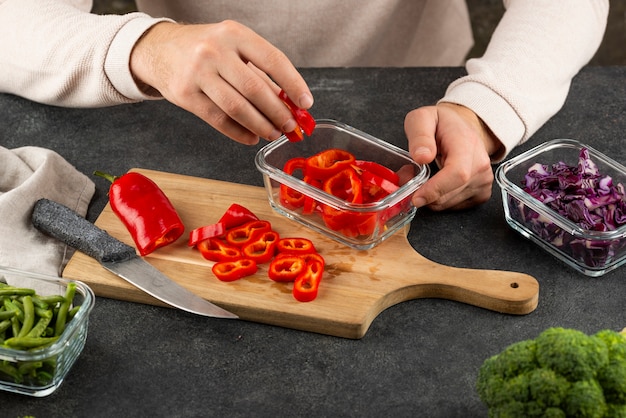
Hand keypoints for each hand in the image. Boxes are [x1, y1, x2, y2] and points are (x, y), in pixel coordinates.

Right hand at [130, 20, 313, 144]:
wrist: (159, 49)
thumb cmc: (206, 50)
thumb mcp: (234, 48)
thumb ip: (262, 73)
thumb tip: (291, 103)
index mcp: (235, 34)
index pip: (273, 60)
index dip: (293, 84)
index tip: (306, 103)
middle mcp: (215, 50)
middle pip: (255, 88)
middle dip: (278, 112)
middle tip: (291, 126)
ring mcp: (197, 72)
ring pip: (237, 107)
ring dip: (260, 125)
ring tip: (273, 133)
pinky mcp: (185, 94)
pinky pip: (218, 119)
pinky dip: (239, 132)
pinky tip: (251, 137)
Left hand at [405, 103, 502, 210]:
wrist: (464, 127)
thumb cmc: (441, 124)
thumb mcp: (423, 118)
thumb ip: (420, 135)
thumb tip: (422, 157)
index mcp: (467, 144)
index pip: (457, 173)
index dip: (435, 189)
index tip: (416, 197)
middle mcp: (481, 165)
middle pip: (450, 193)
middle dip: (424, 194)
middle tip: (408, 179)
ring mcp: (484, 181)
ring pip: (449, 204)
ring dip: (429, 198)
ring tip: (423, 178)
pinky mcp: (481, 193)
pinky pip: (454, 207)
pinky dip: (439, 201)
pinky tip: (436, 184)